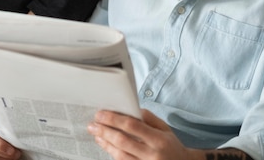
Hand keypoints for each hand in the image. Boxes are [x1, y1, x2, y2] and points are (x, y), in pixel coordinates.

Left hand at [87, 109, 201, 159]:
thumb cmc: (171, 145)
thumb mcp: (165, 129)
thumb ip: (149, 118)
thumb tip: (130, 108)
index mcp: (159, 139)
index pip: (132, 126)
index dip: (114, 119)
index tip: (101, 114)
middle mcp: (152, 154)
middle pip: (123, 141)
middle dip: (105, 131)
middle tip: (92, 124)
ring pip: (120, 155)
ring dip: (105, 143)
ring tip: (96, 134)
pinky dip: (112, 153)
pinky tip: (105, 145)